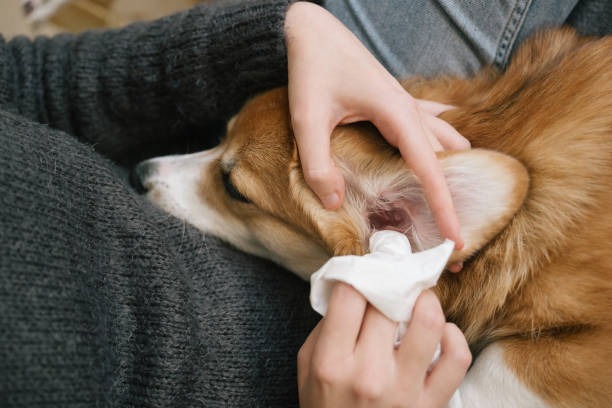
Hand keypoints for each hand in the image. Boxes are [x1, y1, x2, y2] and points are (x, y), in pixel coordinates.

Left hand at [284, 2, 469, 248]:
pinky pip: (433, 123)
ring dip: (453, 169)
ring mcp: (407, 103)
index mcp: (396, 114)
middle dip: (455, 194)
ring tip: (452, 202)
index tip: (457, 238)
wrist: (313, 30)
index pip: (430, 168)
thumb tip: (335, 204)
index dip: (445, 206)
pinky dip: (442, 145)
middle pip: (447, 158)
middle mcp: (410, 110)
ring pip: (446, 139)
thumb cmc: (311, 68)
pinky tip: (448, 154)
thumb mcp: (307, 119)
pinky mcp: (398, 101)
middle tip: (453, 233)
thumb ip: (318, 163)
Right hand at [297, 284, 470, 407]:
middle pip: (388, 302)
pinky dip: (453, 336)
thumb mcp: (307, 368)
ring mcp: (404, 390)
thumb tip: (351, 289)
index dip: (360, 273)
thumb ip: (325, 328)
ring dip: (426, 300)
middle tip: (394, 280)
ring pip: (428, 322)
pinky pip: (456, 358)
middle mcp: (368, 374)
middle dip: (392, 282)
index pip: (350, 294)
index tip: (367, 272)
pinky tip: (441, 331)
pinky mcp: (431, 404)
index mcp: (332, 362)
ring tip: (418, 299)